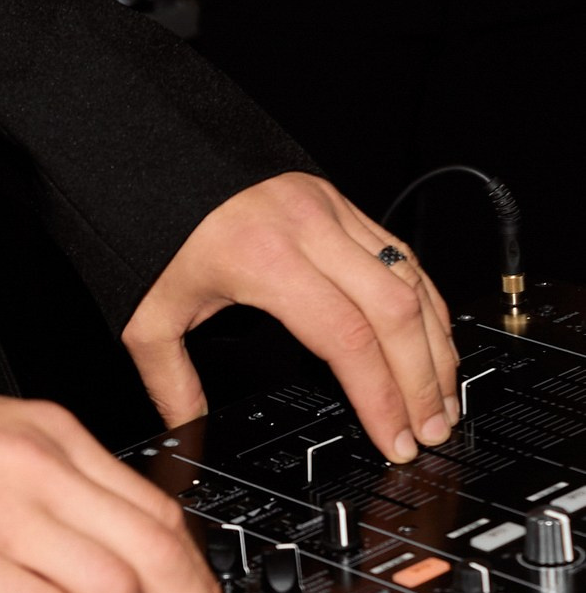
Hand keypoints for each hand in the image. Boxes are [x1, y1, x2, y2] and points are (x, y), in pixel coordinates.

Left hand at [121, 172, 458, 464]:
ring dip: (434, 345)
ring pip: (410, 281)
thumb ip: (170, 378)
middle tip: (432, 430)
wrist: (161, 153)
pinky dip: (426, 303)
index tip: (394, 438)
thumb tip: (189, 429)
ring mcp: (331, 210)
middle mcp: (308, 229)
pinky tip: (432, 340)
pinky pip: (402, 256)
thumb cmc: (154, 223)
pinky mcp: (340, 201)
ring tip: (442, 397)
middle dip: (422, 381)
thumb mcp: (148, 312)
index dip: (380, 395)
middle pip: (395, 312)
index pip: (346, 338)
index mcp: (264, 259)